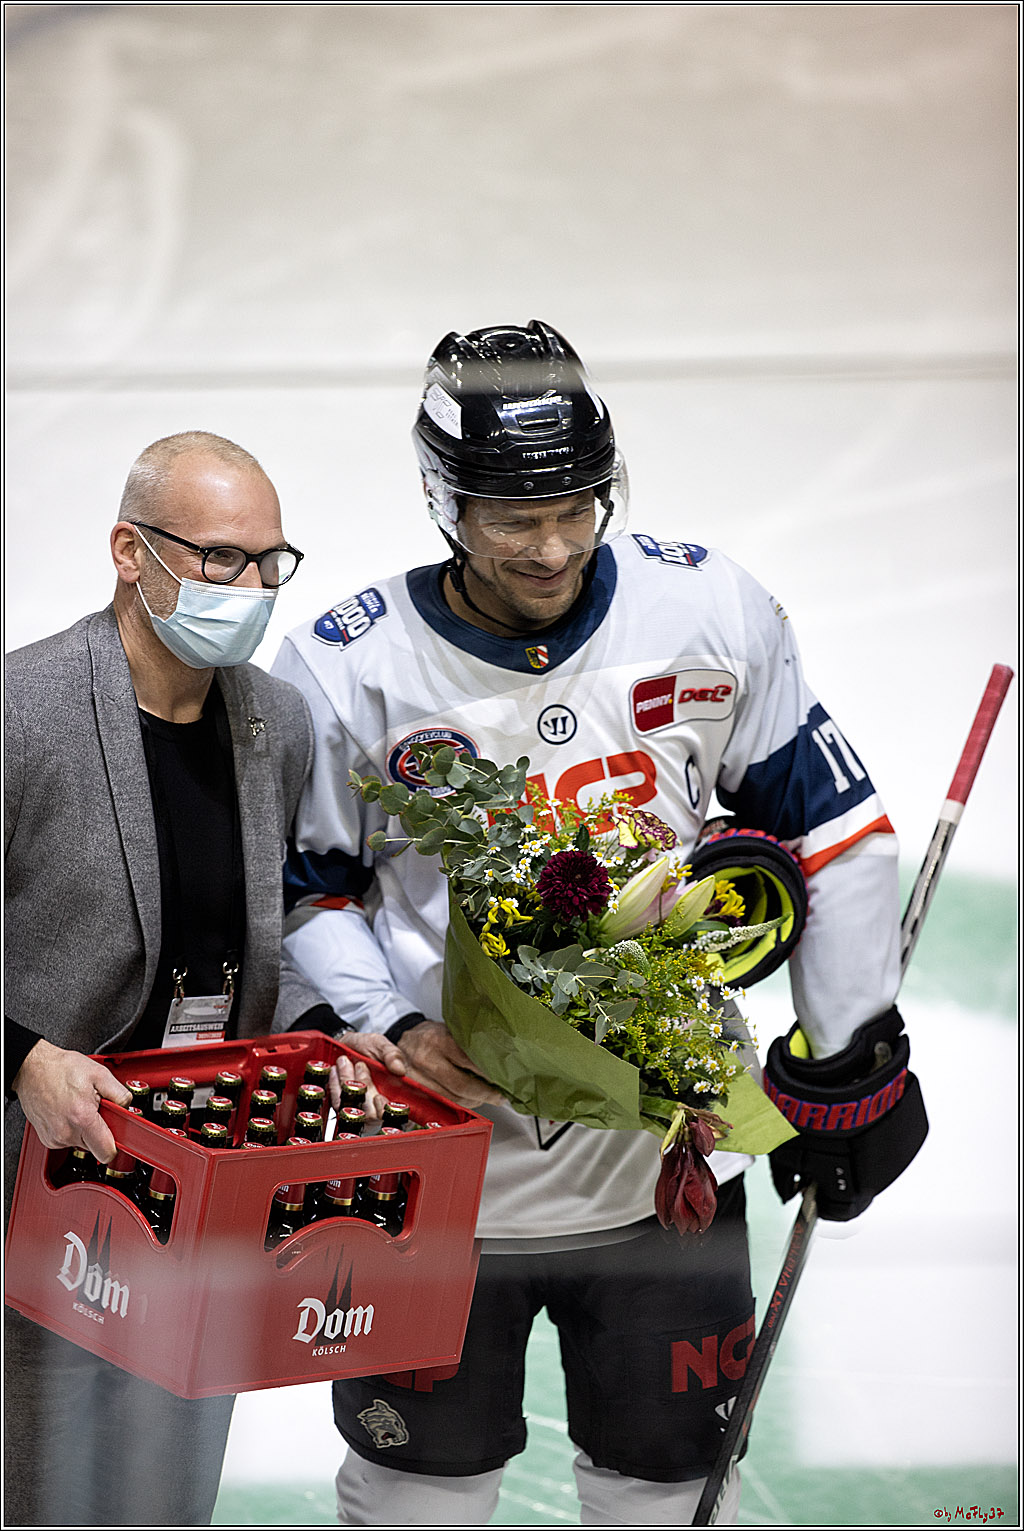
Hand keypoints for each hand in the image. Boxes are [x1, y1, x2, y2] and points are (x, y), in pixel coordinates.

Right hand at [11, 1039, 132, 1163]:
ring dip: (86, 1129)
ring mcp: (55, 1138)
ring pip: (82, 1144)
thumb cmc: (61, 1069)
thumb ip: (120, 1094)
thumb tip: (128, 1109)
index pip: (107, 1153)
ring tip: (79, 1106)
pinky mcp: (47, 1139)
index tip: (118, 1133)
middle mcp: (66, 1133)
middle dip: (101, 1130)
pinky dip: (72, 1128)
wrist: (32, 1069)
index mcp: (82, 1118)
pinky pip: (68, 1140)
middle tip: (96, 1109)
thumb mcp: (99, 1074)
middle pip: (95, 1147)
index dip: (117, 1144)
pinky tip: (68, 1111)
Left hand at [331, 1030, 406, 1119]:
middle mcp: (376, 1105)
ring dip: (347, 1083)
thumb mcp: (382, 1045)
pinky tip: (335, 1070)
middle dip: (362, 1087)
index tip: (378, 1096)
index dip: (384, 1109)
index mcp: (392, 1094)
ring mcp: (358, 1106)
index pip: (392, 1113)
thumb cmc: (368, 1047)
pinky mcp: (343, 1103)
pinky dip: (334, 1085)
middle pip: (370, 1114)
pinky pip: (337, 1103)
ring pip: (352, 1108)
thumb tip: (399, 1069)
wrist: (348, 1045)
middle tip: (360, 1065)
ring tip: (344, 1062)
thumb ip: (392, 1055)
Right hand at [394, 1020, 502, 1108]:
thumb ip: (468, 1046)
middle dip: (484, 1094)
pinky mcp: (413, 1091)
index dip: (488, 1074)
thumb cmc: (432, 1035)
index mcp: (439, 1041)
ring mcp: (418, 1078)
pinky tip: (470, 1099)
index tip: (503, 1078)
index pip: (469, 1062)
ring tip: (487, 1097)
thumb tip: (497, 1061)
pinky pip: (441, 1103)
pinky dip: (460, 1104)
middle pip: (461, 1085)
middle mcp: (427, 1060)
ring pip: (452, 1099)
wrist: (405, 1039)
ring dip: (474, 1101)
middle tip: (499, 1096)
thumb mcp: (451, 1030)